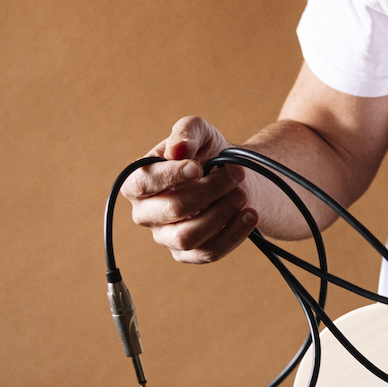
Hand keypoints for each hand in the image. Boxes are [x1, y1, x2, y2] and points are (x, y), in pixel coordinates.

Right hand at [121, 116, 256, 262]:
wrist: (233, 178)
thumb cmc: (208, 153)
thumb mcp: (199, 132)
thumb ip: (186, 133)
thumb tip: (177, 151)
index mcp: (138, 182)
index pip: (142, 183)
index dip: (170, 175)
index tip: (199, 167)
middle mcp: (146, 213)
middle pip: (172, 209)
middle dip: (210, 190)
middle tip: (236, 174)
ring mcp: (166, 237)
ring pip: (188, 237)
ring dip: (222, 213)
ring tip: (242, 195)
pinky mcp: (188, 254)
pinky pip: (208, 253)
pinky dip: (234, 234)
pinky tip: (250, 214)